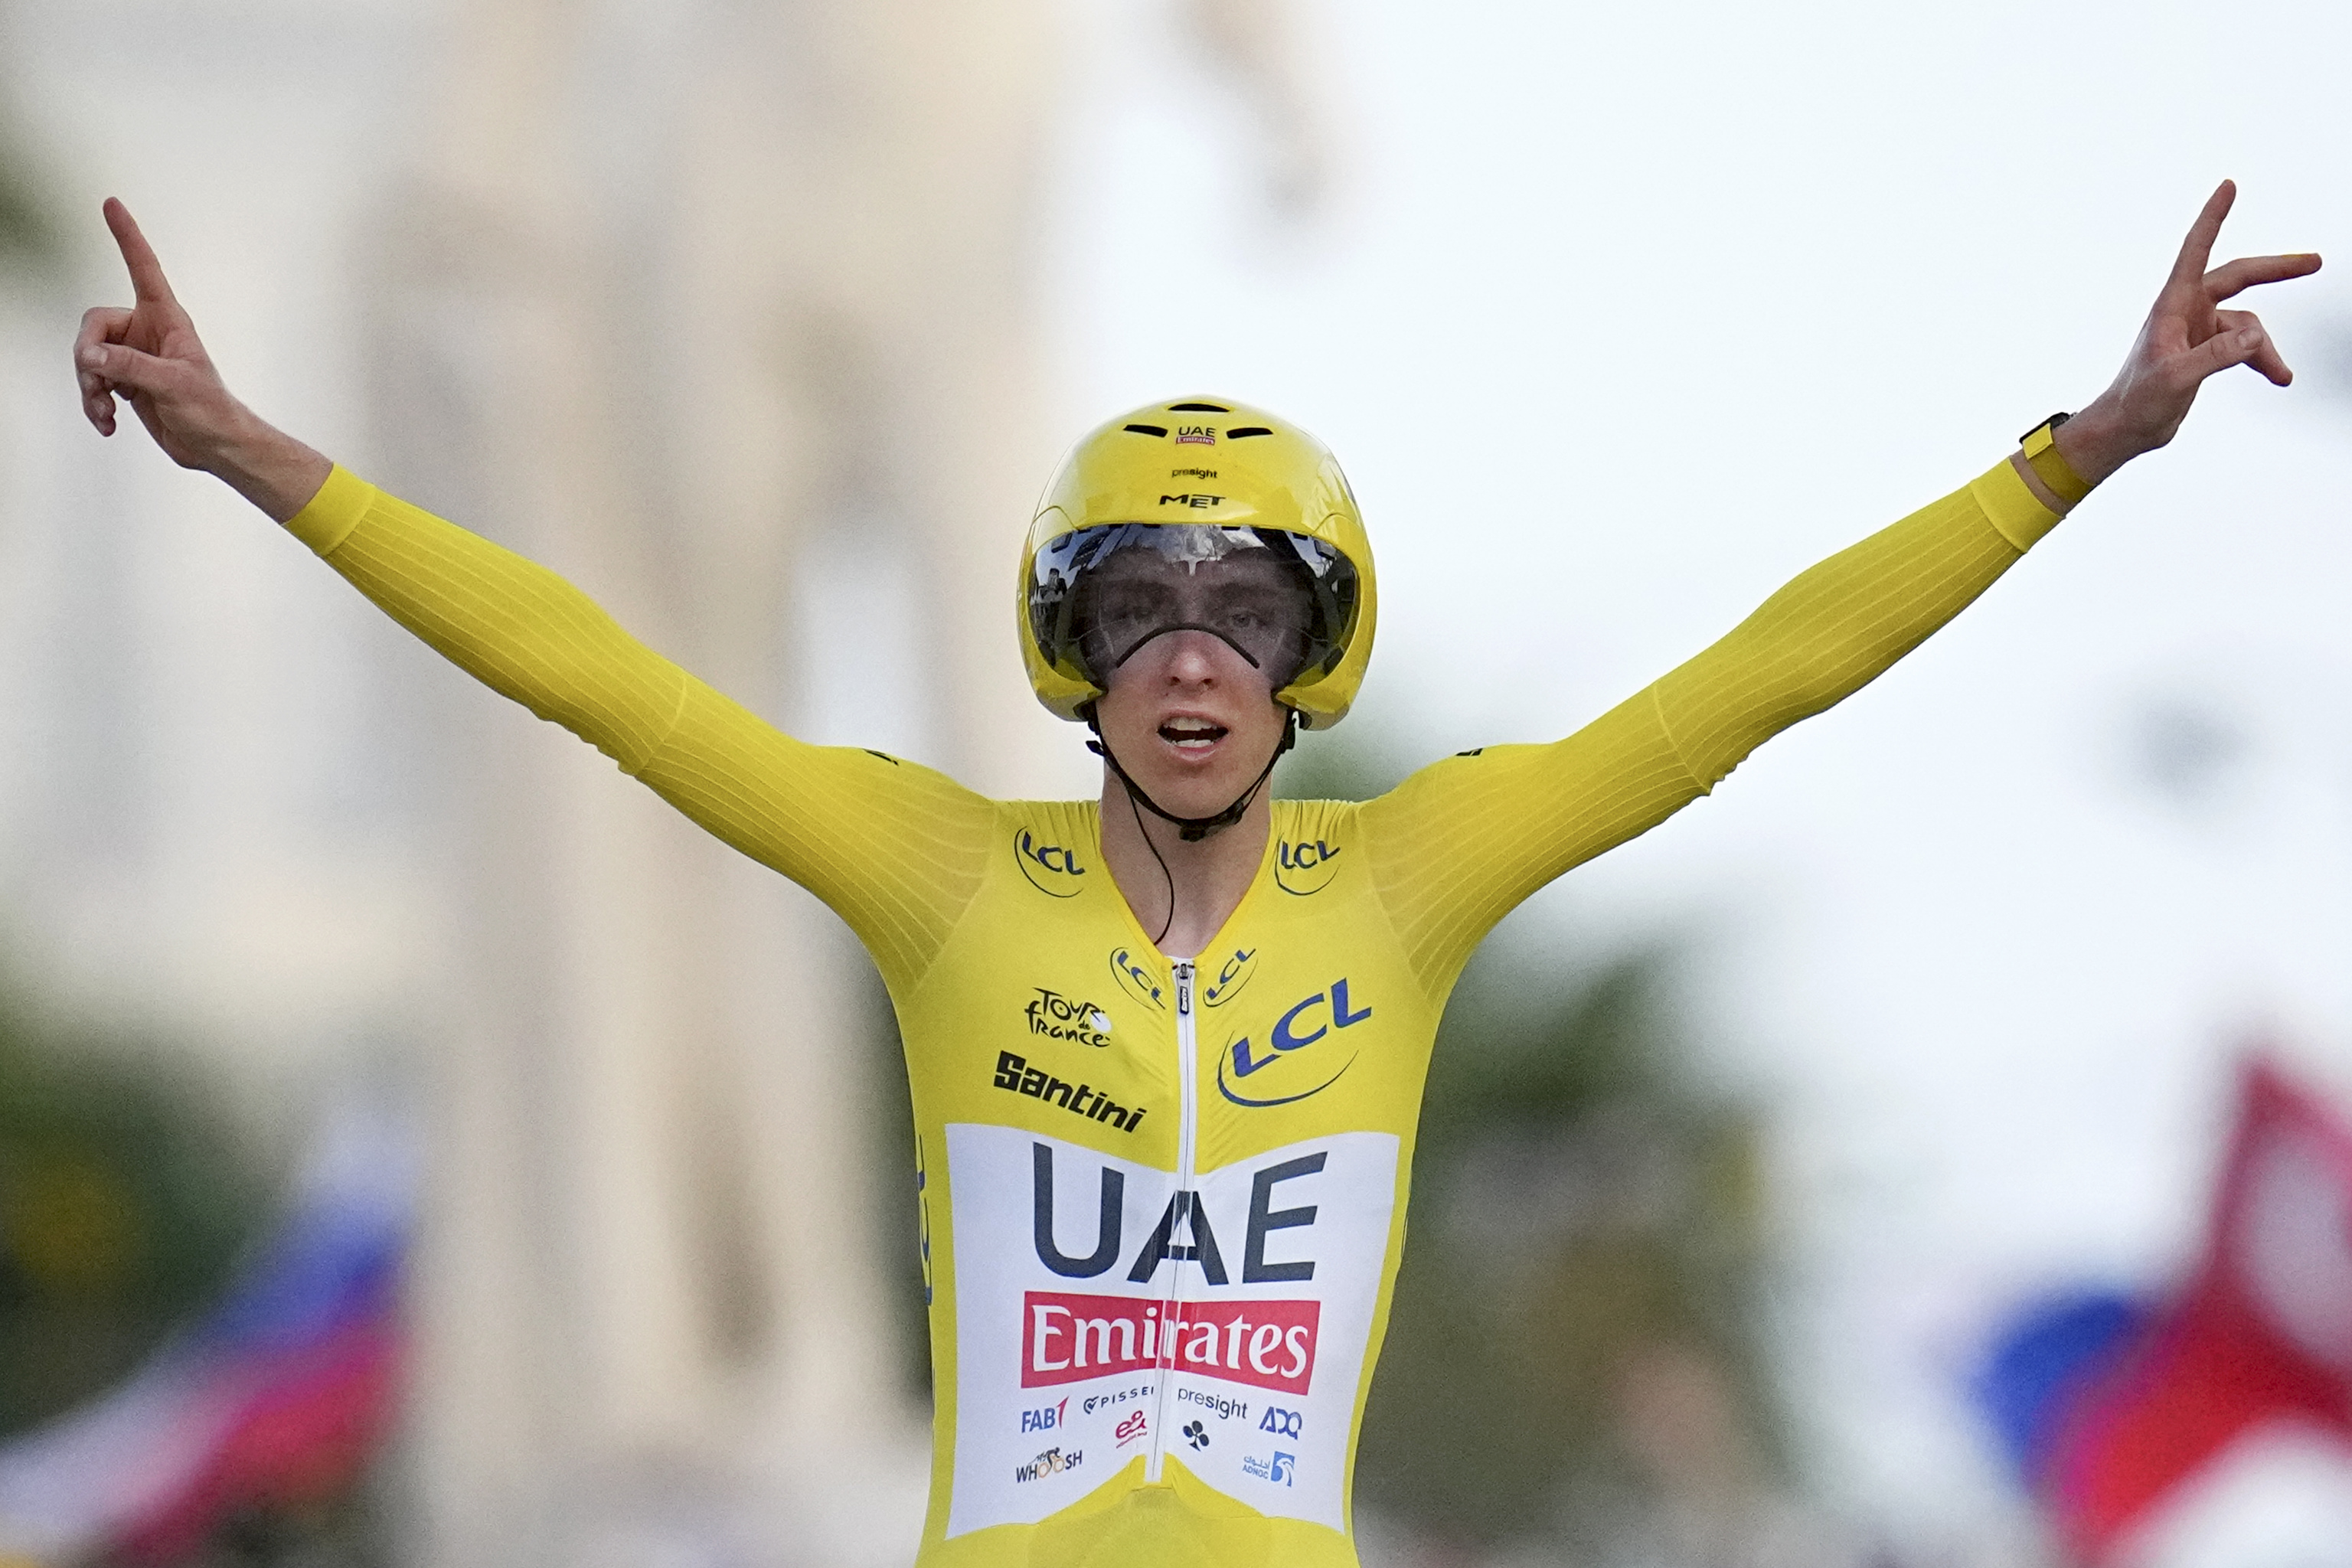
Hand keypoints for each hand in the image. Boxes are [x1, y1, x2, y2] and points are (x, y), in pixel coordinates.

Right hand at [74, 198, 330, 522]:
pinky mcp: (127, 380)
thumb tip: (90, 354)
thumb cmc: (212, 410)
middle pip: (94, 326)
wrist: (216, 446)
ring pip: (88, 355)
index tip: (112, 205)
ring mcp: (135, 356)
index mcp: (166, 319)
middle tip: (100, 385)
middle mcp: (147, 332)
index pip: (143, 268)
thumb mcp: (172, 384)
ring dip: (90, 386)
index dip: (128, 236)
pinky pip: (93, 380)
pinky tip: (108, 423)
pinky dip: (94, 402)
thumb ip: (128, 366)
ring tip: (106, 412)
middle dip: (89, 356)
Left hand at [2054, 181, 2319, 488]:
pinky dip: (2261, 358)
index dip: (2212, 217)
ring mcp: (2197, 329)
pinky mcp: (2205, 350)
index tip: (2227, 187)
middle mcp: (2186, 311)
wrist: (2125, 429)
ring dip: (2266, 348)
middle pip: (2239, 277)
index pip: (2196, 250)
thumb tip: (2255, 334)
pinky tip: (2278, 376)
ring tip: (2279, 374)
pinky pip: (2244, 345)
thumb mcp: (2177, 378)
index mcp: (2172, 306)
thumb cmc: (2136, 401)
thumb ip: (2217, 354)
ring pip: (2247, 324)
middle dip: (2277, 270)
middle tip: (2314, 262)